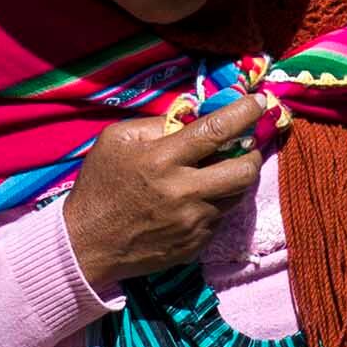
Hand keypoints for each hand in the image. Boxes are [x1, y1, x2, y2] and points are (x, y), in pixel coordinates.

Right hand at [65, 92, 263, 290]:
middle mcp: (183, 192)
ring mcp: (193, 222)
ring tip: (219, 170)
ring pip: (237, 196)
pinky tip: (196, 200)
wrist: (88, 244)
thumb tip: (192, 116)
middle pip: (244, 170)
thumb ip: (156, 124)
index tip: (259, 102)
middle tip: (247, 146)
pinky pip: (220, 217)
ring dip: (235, 179)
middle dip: (253, 153)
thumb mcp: (115, 141)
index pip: (216, 130)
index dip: (244, 113)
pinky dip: (215, 203)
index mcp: (162, 160)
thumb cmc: (100, 186)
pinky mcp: (196, 244)